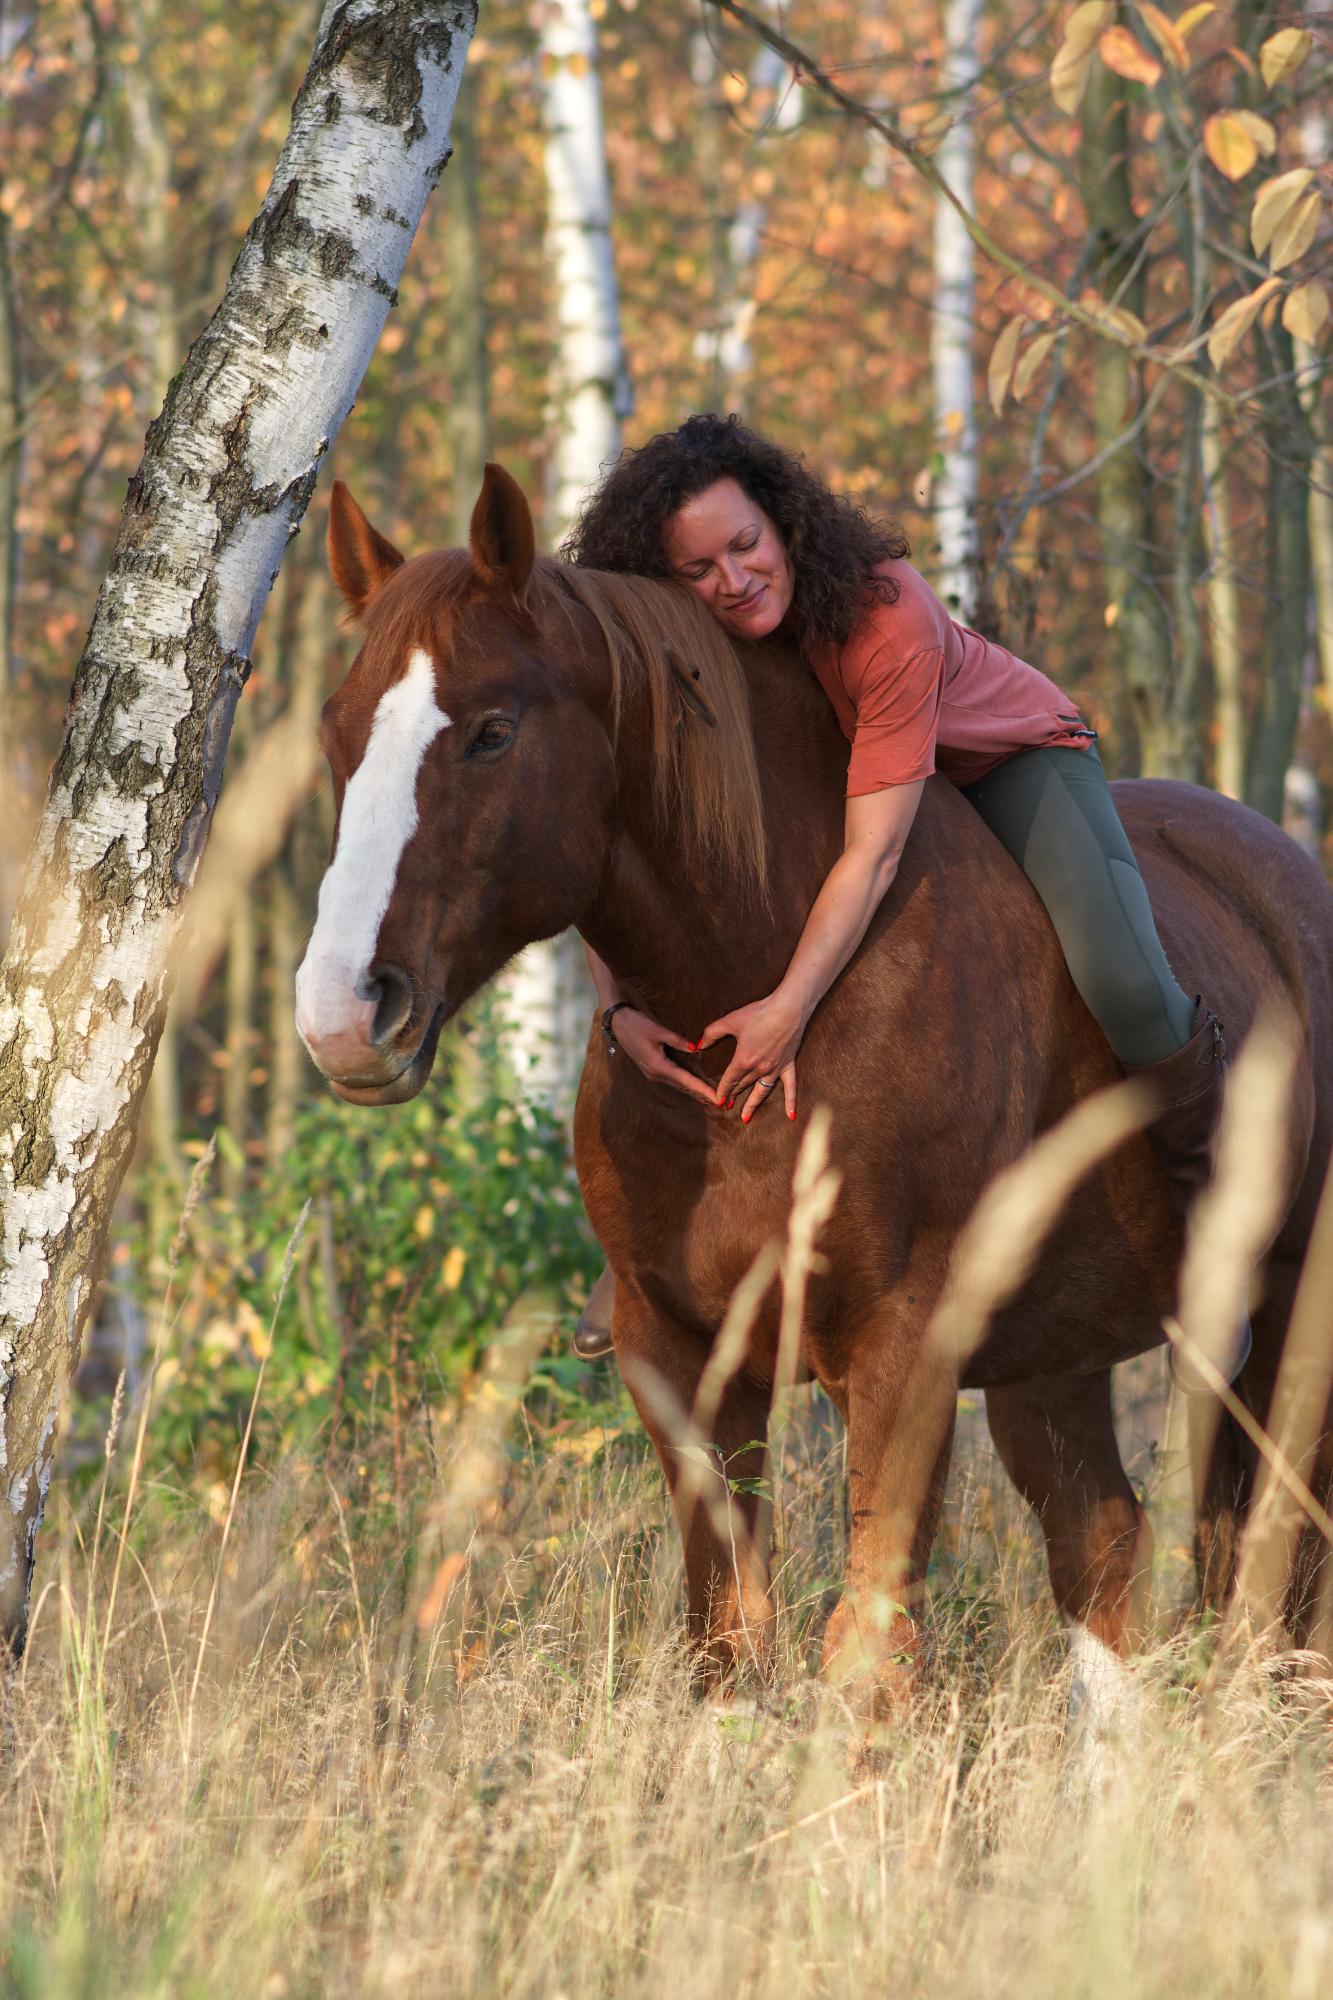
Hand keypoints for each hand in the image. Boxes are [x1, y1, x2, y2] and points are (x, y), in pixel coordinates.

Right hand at [609, 1008, 717, 1107]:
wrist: (618, 1022)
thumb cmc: (637, 1025)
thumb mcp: (659, 1030)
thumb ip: (678, 1041)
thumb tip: (696, 1048)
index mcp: (658, 1066)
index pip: (686, 1081)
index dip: (703, 1090)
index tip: (716, 1099)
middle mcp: (655, 1074)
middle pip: (683, 1087)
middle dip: (701, 1094)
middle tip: (719, 1102)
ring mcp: (652, 1073)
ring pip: (677, 1085)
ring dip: (693, 1091)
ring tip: (709, 1097)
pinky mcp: (651, 1069)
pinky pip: (671, 1080)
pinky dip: (684, 1084)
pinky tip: (692, 1086)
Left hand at [698, 988, 804, 1122]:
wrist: (788, 1008)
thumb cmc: (759, 1012)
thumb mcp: (731, 1020)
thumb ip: (712, 1033)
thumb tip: (699, 1044)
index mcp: (743, 1060)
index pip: (729, 1080)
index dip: (722, 1091)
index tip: (717, 1101)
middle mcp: (758, 1069)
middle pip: (742, 1086)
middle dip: (733, 1096)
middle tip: (726, 1106)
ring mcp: (774, 1069)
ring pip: (761, 1092)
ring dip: (752, 1105)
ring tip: (745, 1118)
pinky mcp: (788, 1065)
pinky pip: (790, 1087)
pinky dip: (791, 1102)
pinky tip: (791, 1116)